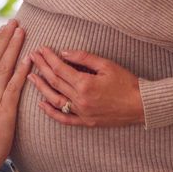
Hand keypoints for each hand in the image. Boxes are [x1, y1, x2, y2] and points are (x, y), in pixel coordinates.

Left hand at [27, 47, 143, 127]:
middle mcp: (80, 100)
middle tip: (32, 57)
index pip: (60, 68)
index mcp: (85, 84)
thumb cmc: (127, 83)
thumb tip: (64, 53)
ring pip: (55, 100)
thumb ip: (84, 58)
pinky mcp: (86, 122)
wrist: (141, 105)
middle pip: (55, 82)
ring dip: (41, 88)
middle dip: (42, 68)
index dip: (48, 58)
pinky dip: (51, 112)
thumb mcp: (107, 65)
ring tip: (31, 77)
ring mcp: (82, 113)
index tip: (41, 49)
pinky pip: (64, 119)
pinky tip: (42, 104)